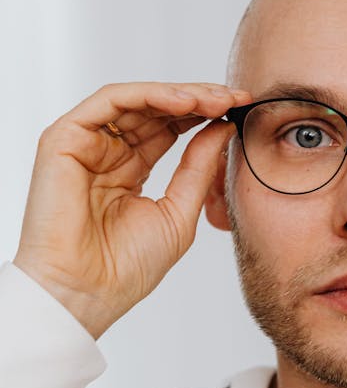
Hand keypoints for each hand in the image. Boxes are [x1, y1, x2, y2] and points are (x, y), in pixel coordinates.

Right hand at [13, 82, 250, 338]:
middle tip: (234, 97)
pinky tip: (184, 104)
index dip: (205, 115)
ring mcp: (84, 144)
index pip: (169, 129)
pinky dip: (149, 95)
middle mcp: (105, 153)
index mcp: (129, 171)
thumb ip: (199, 168)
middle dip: (199, 99)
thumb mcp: (179, 212)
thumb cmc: (125, 268)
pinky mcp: (65, 139)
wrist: (87, 293)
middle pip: (155, 109)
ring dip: (179, 94)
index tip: (241, 109)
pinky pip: (111, 101)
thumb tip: (223, 127)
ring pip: (136, 99)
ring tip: (216, 99)